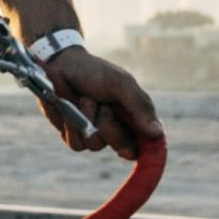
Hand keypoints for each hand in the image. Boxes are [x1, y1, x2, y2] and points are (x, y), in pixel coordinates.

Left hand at [41, 48, 162, 157]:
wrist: (61, 65)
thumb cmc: (94, 71)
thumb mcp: (120, 83)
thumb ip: (139, 107)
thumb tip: (157, 133)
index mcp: (134, 117)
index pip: (148, 144)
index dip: (146, 153)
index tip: (130, 150)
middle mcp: (117, 129)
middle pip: (123, 149)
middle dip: (111, 127)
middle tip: (104, 106)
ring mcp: (95, 134)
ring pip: (95, 145)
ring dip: (89, 120)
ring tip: (85, 99)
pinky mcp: (75, 135)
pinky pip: (76, 143)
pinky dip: (72, 124)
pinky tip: (69, 107)